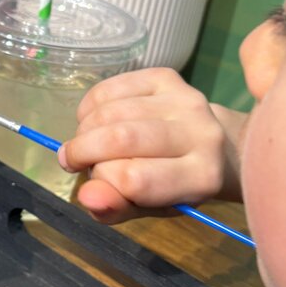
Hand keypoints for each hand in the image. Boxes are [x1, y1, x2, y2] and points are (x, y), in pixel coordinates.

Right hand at [58, 68, 226, 223]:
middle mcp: (201, 135)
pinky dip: (90, 106)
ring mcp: (185, 100)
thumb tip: (86, 196)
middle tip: (72, 161)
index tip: (93, 183)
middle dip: (83, 151)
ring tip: (86, 144)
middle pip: (121, 138)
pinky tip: (93, 120)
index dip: (103, 180)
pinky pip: (111, 88)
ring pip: (111, 111)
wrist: (214, 149)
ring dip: (84, 130)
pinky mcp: (167, 78)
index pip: (134, 179)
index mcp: (200, 178)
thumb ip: (117, 208)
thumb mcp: (146, 208)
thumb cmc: (174, 186)